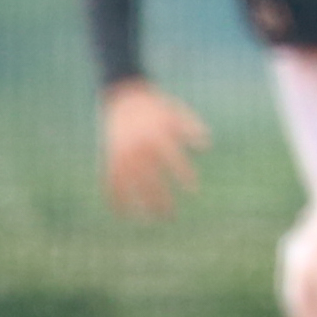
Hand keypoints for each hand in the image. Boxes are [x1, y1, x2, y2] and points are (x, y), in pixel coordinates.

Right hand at [101, 81, 208, 218]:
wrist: (124, 97)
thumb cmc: (156, 107)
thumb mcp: (176, 113)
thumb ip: (191, 128)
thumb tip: (206, 146)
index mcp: (157, 136)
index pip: (174, 161)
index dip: (184, 176)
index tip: (193, 191)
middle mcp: (139, 147)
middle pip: (151, 179)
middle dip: (161, 199)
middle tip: (171, 216)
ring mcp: (122, 154)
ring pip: (131, 185)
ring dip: (140, 204)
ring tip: (150, 219)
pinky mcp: (110, 158)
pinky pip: (110, 182)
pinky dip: (114, 198)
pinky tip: (122, 214)